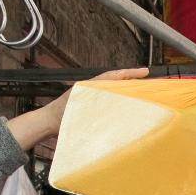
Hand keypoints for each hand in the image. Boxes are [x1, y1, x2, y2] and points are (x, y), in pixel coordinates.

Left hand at [7, 67, 149, 149]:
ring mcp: (90, 95)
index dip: (130, 73)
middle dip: (132, 79)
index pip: (114, 76)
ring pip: (112, 89)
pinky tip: (126, 105)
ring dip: (126, 89)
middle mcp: (91, 88)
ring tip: (142, 92)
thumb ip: (94, 105)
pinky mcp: (88, 103)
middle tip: (149, 81)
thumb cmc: (60, 119)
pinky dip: (118, 98)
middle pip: (115, 80)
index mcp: (90, 86)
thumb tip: (115, 105)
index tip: (145, 72)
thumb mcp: (79, 110)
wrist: (46, 123)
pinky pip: (107, 98)